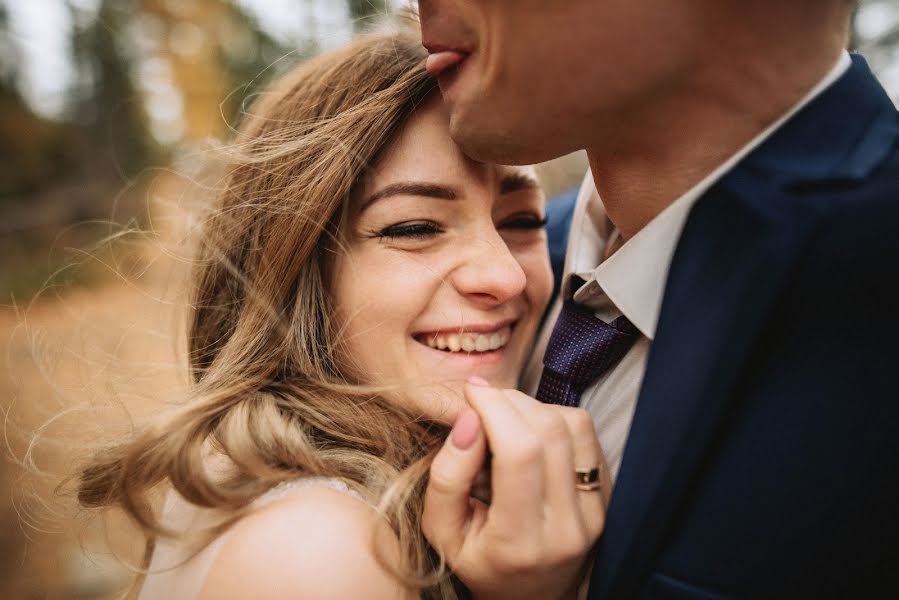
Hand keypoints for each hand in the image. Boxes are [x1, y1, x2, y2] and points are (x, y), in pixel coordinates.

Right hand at [422, 380, 606, 599]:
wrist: (532, 596)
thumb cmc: (479, 560)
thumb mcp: (441, 531)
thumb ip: (447, 476)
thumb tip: (469, 419)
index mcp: (521, 542)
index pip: (520, 454)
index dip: (494, 409)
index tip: (471, 393)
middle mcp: (567, 528)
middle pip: (548, 432)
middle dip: (510, 401)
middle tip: (483, 402)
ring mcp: (594, 512)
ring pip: (572, 424)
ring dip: (533, 407)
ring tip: (505, 420)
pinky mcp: (607, 496)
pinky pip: (586, 433)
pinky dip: (555, 418)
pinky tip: (531, 433)